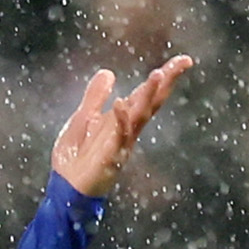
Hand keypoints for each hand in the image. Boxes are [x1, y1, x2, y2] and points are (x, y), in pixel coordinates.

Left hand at [49, 57, 192, 198]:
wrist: (65, 188)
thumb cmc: (76, 158)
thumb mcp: (83, 119)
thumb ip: (96, 97)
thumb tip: (108, 72)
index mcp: (123, 120)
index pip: (147, 95)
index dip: (165, 77)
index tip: (184, 60)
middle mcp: (127, 130)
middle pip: (152, 103)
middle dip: (166, 82)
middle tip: (182, 63)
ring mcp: (121, 144)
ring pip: (140, 116)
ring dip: (148, 95)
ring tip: (158, 74)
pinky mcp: (109, 158)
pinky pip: (118, 137)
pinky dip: (121, 119)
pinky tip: (122, 102)